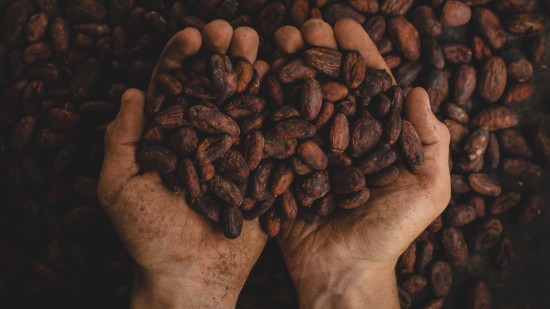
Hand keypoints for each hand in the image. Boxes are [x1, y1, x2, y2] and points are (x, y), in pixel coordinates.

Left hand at [98, 20, 268, 307]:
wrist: (192, 275)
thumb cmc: (149, 237)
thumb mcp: (119, 187)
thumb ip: (121, 140)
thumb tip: (132, 92)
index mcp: (169, 137)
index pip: (174, 87)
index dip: (182, 59)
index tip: (194, 36)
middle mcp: (204, 138)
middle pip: (213, 88)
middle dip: (222, 56)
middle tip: (232, 32)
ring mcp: (235, 152)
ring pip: (244, 104)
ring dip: (252, 72)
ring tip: (261, 45)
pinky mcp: (261, 170)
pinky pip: (272, 135)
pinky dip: (278, 108)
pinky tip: (285, 82)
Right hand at [273, 18, 450, 307]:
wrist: (343, 271)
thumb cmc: (390, 233)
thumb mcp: (428, 190)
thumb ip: (432, 141)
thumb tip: (420, 90)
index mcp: (375, 136)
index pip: (367, 84)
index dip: (357, 53)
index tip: (343, 26)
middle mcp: (341, 136)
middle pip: (328, 84)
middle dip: (316, 51)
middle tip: (304, 27)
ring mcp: (309, 149)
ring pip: (297, 98)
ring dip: (287, 66)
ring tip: (276, 40)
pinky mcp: (282, 166)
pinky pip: (271, 129)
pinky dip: (262, 101)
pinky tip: (253, 74)